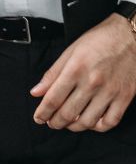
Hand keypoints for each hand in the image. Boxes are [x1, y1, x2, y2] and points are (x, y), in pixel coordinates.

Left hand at [30, 14, 135, 131]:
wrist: (130, 37)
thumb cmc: (99, 41)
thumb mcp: (70, 52)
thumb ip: (52, 74)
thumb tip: (36, 92)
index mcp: (75, 69)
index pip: (53, 98)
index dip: (43, 112)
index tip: (38, 118)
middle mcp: (92, 83)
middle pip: (69, 113)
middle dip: (56, 122)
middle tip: (51, 123)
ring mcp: (110, 92)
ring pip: (88, 121)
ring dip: (74, 127)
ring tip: (67, 124)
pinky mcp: (125, 97)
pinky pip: (110, 121)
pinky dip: (98, 127)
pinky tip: (90, 123)